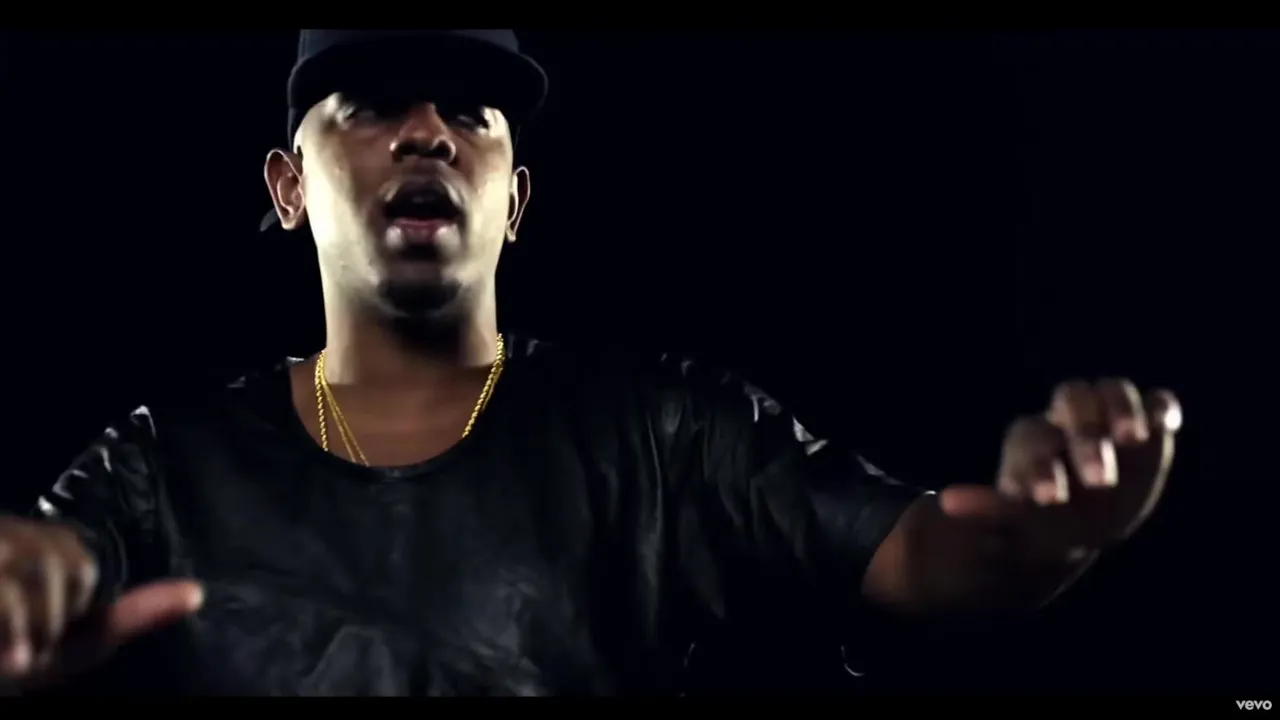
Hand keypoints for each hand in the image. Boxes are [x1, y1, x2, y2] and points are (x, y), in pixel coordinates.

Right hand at [0, 515, 202, 688]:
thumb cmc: (7, 663)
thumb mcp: (67, 647)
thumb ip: (128, 617)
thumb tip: (195, 592)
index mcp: (24, 545)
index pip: (77, 560)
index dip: (69, 606)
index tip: (37, 639)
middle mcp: (3, 536)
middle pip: (65, 562)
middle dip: (51, 618)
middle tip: (16, 647)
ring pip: (39, 569)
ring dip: (31, 629)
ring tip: (7, 650)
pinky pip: (8, 597)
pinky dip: (16, 632)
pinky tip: (9, 660)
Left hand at [938, 378, 1182, 558]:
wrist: (1071, 524)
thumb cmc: (1036, 524)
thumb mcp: (1011, 527)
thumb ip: (987, 513)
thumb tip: (944, 503)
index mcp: (1030, 446)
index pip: (1032, 437)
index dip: (1040, 466)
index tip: (1045, 498)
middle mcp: (1065, 424)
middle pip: (1072, 400)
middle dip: (1085, 436)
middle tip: (1097, 480)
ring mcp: (1105, 424)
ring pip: (1110, 392)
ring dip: (1121, 410)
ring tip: (1132, 439)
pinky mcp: (1145, 433)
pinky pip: (1157, 405)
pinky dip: (1161, 409)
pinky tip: (1167, 425)